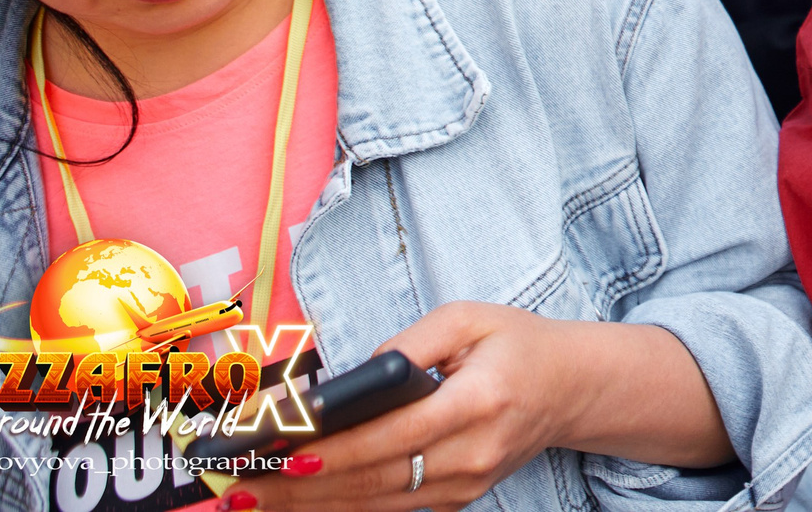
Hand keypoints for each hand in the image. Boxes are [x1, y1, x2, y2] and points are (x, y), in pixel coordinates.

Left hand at [234, 303, 733, 510]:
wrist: (574, 388)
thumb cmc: (517, 344)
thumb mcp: (467, 318)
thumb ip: (407, 345)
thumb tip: (345, 379)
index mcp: (478, 402)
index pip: (390, 436)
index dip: (332, 451)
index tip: (277, 455)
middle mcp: (472, 455)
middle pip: (372, 480)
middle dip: (298, 487)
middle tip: (237, 488)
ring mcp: (465, 486)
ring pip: (374, 505)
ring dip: (308, 506)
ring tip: (249, 502)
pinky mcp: (457, 500)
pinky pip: (389, 509)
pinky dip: (339, 509)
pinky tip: (296, 505)